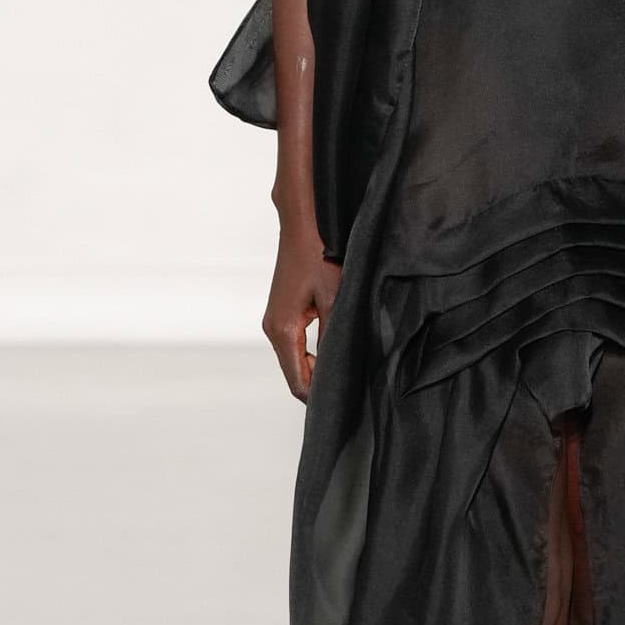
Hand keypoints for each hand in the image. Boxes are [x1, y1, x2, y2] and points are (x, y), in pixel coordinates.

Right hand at [263, 221, 341, 401]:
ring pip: (294, 359)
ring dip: (316, 367)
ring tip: (345, 369)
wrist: (304, 222)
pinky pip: (295, 344)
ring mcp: (275, 320)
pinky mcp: (282, 311)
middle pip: (294, 373)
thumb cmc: (319, 254)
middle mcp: (273, 329)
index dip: (318, 398)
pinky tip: (333, 349)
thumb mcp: (335, 299)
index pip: (297, 383)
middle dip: (319, 384)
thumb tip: (339, 368)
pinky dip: (311, 353)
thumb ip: (334, 337)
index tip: (343, 402)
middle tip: (351, 388)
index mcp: (283, 331)